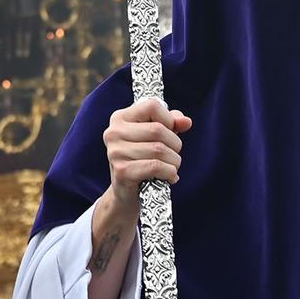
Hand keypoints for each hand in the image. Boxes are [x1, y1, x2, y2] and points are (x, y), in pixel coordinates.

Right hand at [102, 99, 190, 217]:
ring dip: (174, 161)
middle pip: (158, 129)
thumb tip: (186, 121)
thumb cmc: (143, 160)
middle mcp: (114, 132)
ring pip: (159, 149)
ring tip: (172, 168)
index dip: (168, 119)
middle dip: (175, 144)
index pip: (152, 106)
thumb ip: (171, 123)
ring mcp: (116, 152)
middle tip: (174, 155)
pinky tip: (170, 177)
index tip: (169, 133)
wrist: (126, 193)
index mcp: (120, 118)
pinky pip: (156, 166)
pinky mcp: (122, 171)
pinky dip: (170, 173)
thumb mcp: (155, 137)